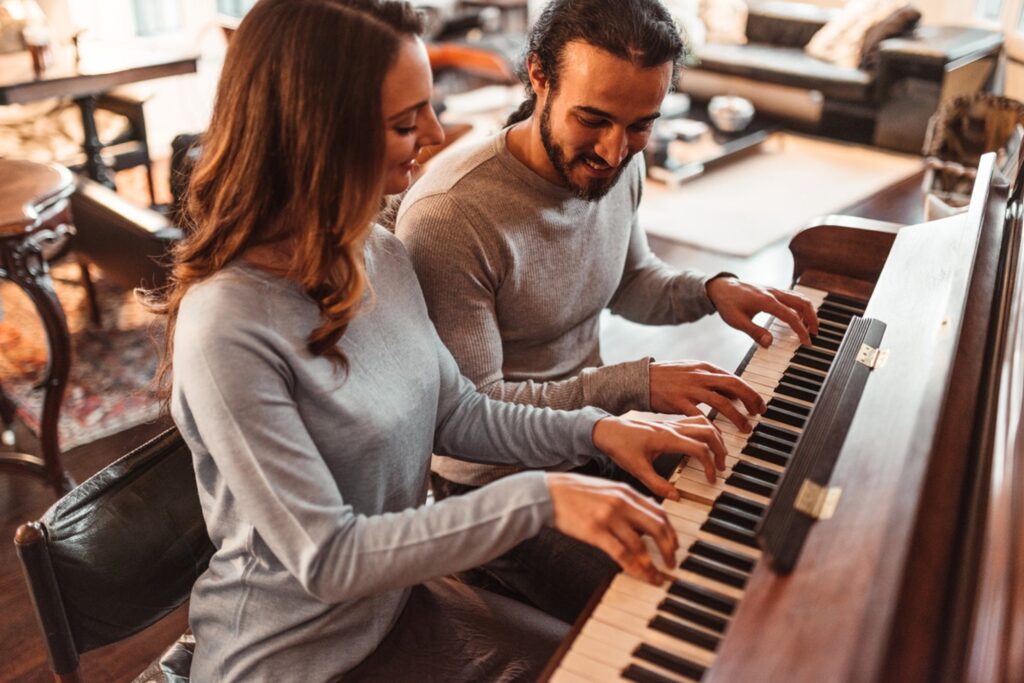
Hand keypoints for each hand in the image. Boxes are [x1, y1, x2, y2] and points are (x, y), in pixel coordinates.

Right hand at [546, 472, 677, 584]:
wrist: (547, 492)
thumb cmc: (574, 492)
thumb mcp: (606, 489)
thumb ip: (626, 501)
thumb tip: (646, 518)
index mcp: (625, 491)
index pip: (659, 512)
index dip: (671, 531)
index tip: (675, 545)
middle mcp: (621, 503)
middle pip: (657, 527)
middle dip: (669, 548)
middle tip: (672, 563)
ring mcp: (608, 517)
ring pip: (641, 545)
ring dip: (653, 564)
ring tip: (657, 576)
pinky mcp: (595, 532)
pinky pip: (622, 554)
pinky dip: (636, 568)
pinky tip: (641, 576)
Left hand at [592, 415, 726, 494]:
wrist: (606, 430)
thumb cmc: (619, 446)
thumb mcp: (636, 469)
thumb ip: (657, 484)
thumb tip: (676, 497)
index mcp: (667, 438)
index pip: (700, 448)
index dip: (710, 465)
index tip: (711, 479)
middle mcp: (672, 427)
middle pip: (709, 431)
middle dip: (720, 449)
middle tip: (721, 467)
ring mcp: (672, 423)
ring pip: (705, 423)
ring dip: (716, 438)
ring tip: (718, 455)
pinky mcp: (669, 423)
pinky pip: (695, 420)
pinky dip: (707, 429)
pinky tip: (706, 442)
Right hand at [650, 360, 764, 431]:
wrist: (641, 379)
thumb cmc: (667, 377)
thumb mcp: (690, 371)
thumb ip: (711, 380)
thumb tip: (732, 392)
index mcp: (704, 368)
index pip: (734, 378)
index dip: (750, 392)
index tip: (759, 405)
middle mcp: (700, 376)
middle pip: (733, 386)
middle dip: (750, 400)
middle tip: (758, 413)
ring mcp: (689, 389)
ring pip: (722, 402)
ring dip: (737, 417)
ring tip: (745, 428)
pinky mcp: (678, 402)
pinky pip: (700, 415)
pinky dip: (712, 425)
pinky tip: (718, 435)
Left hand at [706, 276, 818, 347]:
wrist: (721, 287)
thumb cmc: (728, 303)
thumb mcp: (737, 321)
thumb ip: (754, 332)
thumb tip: (769, 343)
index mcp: (766, 301)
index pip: (790, 316)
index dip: (801, 330)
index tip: (806, 342)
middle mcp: (774, 293)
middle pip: (802, 302)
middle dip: (812, 318)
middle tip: (816, 333)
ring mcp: (775, 290)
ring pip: (800, 298)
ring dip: (809, 311)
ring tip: (811, 327)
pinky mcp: (773, 291)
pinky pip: (793, 296)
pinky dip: (801, 306)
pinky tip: (799, 317)